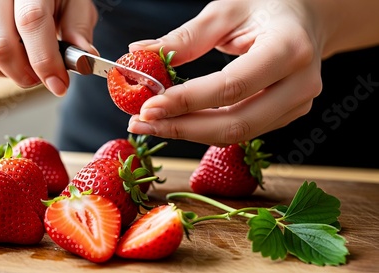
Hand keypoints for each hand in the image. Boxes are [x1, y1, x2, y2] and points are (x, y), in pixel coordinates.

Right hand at [0, 0, 97, 95]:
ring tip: (24, 64)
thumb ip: (78, 27)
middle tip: (42, 78)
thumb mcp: (73, 0)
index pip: (31, 22)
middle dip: (25, 74)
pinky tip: (6, 55)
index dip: (46, 61)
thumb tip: (84, 58)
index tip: (59, 84)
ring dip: (6, 73)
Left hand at [127, 0, 326, 146]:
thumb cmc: (268, 7)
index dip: (187, 101)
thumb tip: (141, 53)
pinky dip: (205, 129)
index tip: (148, 107)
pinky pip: (241, 130)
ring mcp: (297, 105)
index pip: (232, 86)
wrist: (308, 18)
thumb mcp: (226, 12)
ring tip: (152, 124)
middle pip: (236, 123)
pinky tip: (178, 121)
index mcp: (289, 48)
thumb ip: (186, 37)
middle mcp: (300, 83)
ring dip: (189, 133)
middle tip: (141, 123)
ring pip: (237, 133)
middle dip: (182, 127)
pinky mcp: (286, 116)